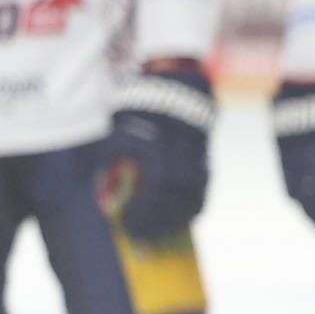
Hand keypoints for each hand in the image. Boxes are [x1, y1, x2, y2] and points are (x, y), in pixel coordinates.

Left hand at [98, 60, 215, 241]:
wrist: (173, 78)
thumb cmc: (139, 105)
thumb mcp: (119, 131)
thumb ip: (113, 167)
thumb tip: (107, 202)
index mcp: (162, 145)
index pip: (159, 190)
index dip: (146, 213)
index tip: (130, 226)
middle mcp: (185, 152)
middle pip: (181, 199)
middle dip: (162, 222)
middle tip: (145, 235)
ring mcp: (200, 154)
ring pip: (198, 197)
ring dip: (179, 219)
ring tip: (161, 229)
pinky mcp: (207, 154)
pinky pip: (204, 188)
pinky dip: (191, 206)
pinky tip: (177, 215)